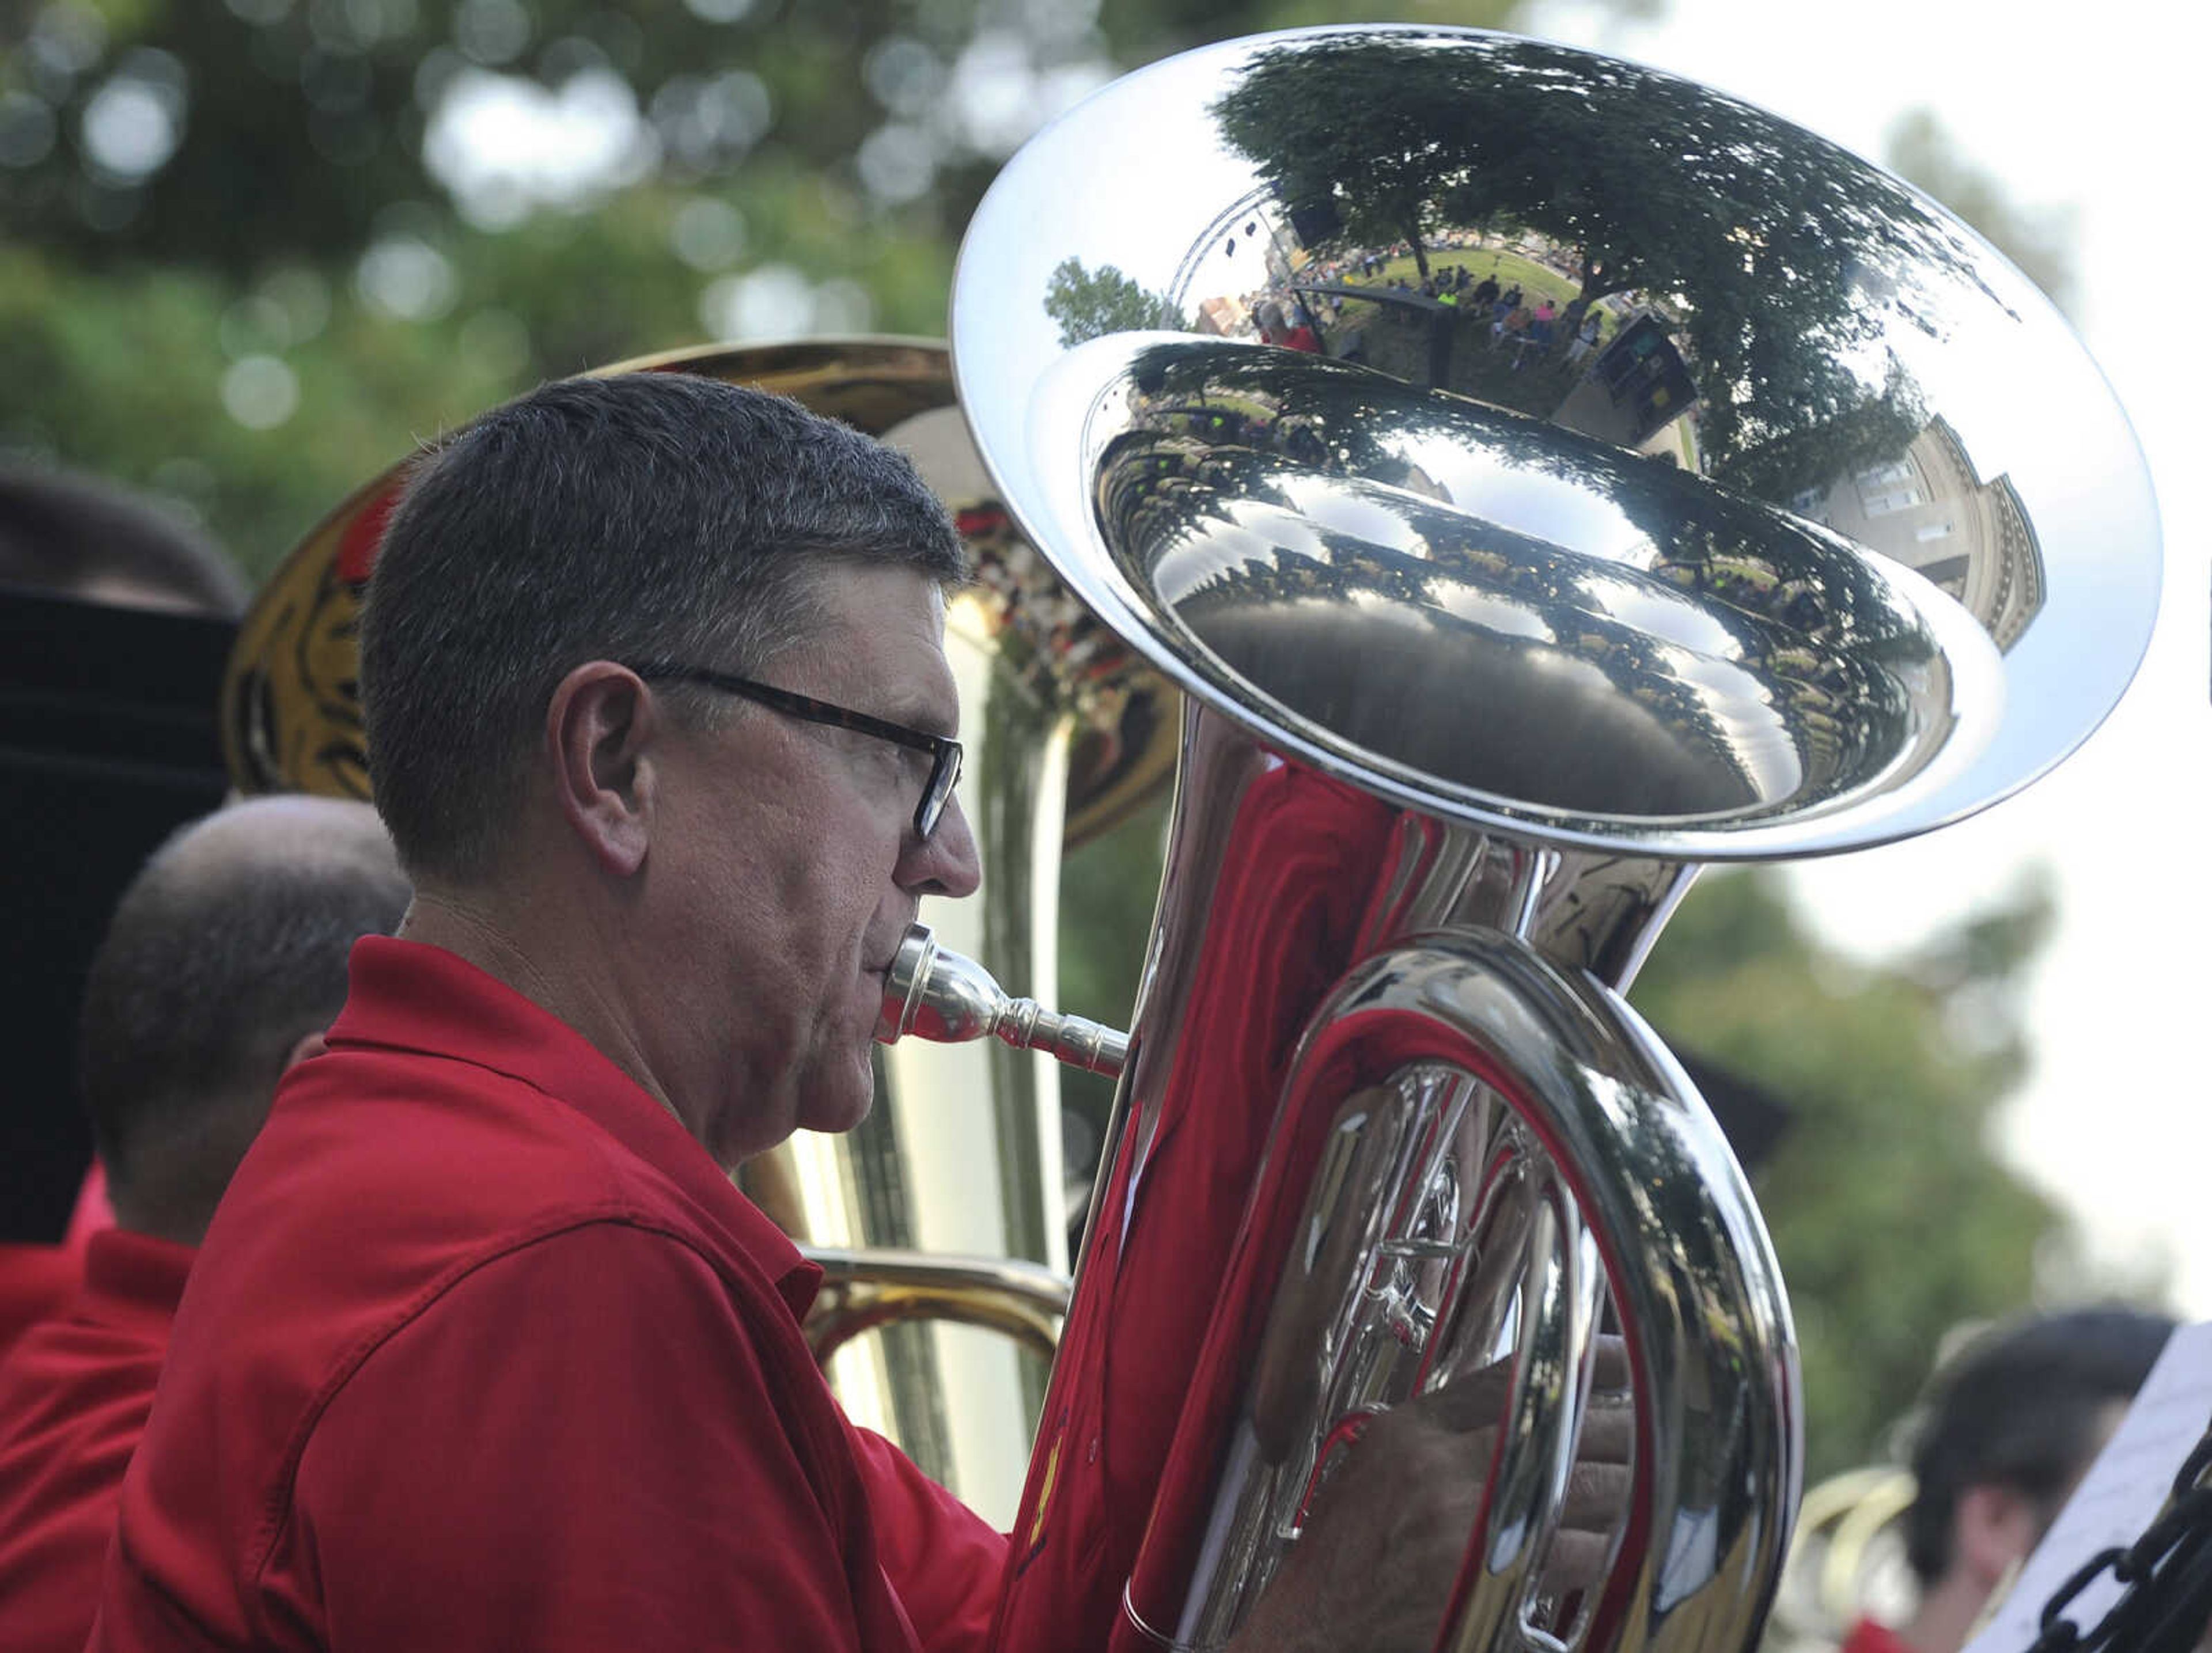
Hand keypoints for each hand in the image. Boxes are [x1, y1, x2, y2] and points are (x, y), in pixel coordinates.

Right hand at [1225, 1337, 1631, 1652]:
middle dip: (1622, 1427)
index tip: (1629, 1357)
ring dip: (1629, 1488)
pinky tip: (1623, 1550)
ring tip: (1654, 1486)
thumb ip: (1441, 1440)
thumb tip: (1522, 1414)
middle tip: (1661, 1430)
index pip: (1513, 1375)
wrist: (1310, 1636)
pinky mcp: (1488, 1576)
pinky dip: (1608, 1550)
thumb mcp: (1377, 1475)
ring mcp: (1461, 1517)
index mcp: (1410, 1428)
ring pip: (1581, 1484)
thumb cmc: (1345, 1564)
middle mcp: (1435, 1460)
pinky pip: (1580, 1551)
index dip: (1583, 1362)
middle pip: (1560, 1423)